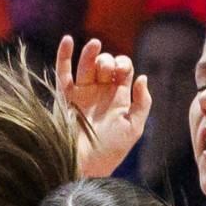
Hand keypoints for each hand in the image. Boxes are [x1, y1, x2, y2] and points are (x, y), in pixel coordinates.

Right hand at [56, 36, 148, 178]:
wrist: (85, 164)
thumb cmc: (111, 150)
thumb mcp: (134, 128)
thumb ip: (142, 103)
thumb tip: (142, 77)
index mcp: (118, 98)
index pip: (123, 70)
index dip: (123, 64)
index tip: (122, 72)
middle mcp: (100, 92)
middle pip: (105, 64)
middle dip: (108, 61)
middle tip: (109, 70)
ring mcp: (82, 93)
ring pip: (86, 65)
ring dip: (91, 53)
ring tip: (95, 45)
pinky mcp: (65, 96)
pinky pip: (63, 72)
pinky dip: (63, 55)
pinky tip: (68, 40)